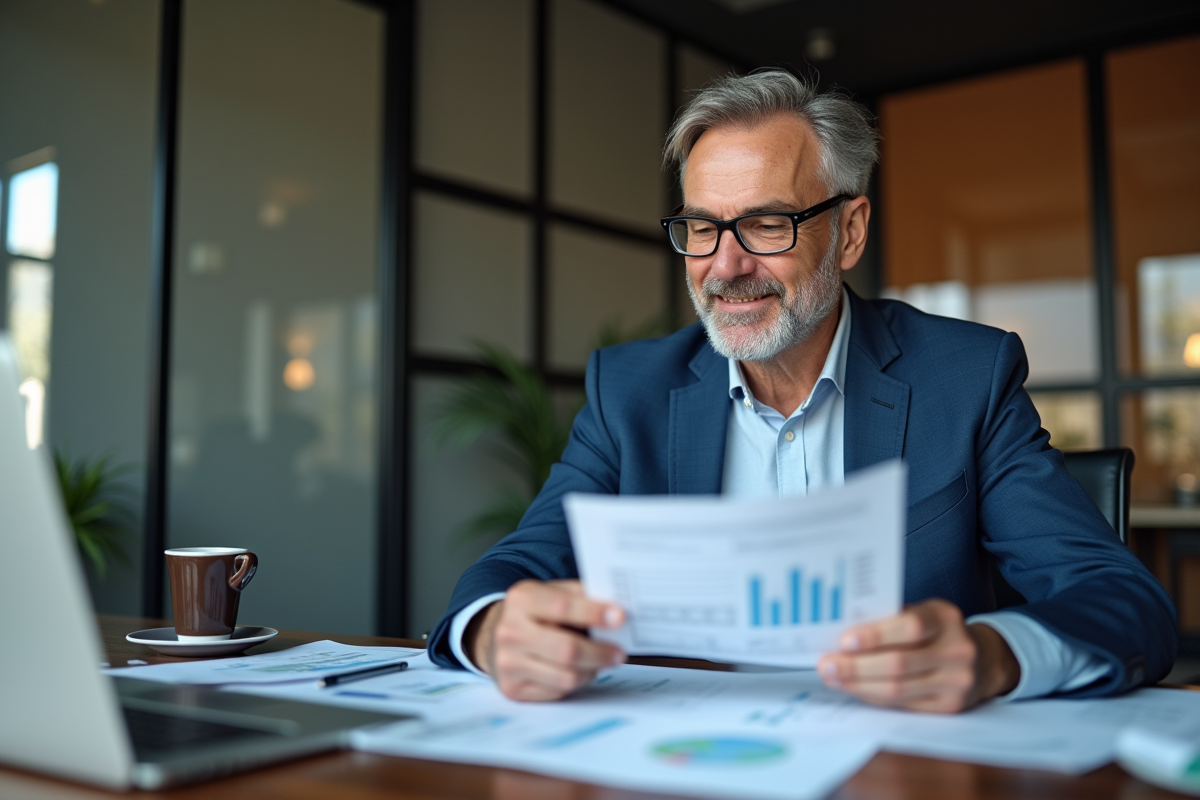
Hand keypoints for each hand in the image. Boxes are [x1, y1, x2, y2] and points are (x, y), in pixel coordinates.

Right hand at [465, 580, 625, 700]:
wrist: (493, 635)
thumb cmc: (535, 613)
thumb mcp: (551, 592)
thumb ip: (581, 596)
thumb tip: (617, 610)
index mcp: (521, 599)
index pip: (562, 607)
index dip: (594, 613)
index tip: (620, 618)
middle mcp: (510, 631)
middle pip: (567, 650)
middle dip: (600, 653)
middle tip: (620, 652)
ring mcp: (508, 663)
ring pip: (566, 677)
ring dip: (592, 670)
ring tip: (600, 661)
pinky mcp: (512, 688)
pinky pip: (558, 692)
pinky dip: (576, 682)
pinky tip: (579, 670)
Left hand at [815, 599, 1019, 712]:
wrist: (982, 659)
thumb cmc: (936, 631)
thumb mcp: (921, 613)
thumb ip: (889, 620)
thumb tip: (839, 633)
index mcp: (945, 617)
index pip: (910, 626)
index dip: (876, 636)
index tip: (844, 641)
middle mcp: (957, 649)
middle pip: (899, 664)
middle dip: (855, 667)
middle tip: (826, 665)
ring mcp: (957, 681)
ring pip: (897, 689)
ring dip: (858, 685)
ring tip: (833, 678)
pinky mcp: (950, 706)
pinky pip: (902, 704)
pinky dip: (874, 696)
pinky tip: (855, 688)